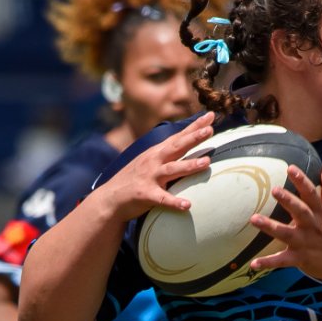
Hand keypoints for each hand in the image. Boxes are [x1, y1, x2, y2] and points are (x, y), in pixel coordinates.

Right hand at [95, 115, 214, 220]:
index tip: (210, 116)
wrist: (111, 198)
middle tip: (210, 129)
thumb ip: (167, 154)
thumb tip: (186, 143)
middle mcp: (153, 161)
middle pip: (176, 147)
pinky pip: (162, 199)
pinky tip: (187, 205)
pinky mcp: (145, 195)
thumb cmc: (135, 179)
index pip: (178, 136)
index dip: (194, 126)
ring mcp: (149, 177)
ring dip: (189, 166)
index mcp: (156, 153)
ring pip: (172, 170)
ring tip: (206, 162)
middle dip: (193, 138)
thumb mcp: (150, 161)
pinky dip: (174, 202)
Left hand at [247, 162, 321, 283]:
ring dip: (270, 227)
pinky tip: (253, 263)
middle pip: (299, 211)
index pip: (311, 193)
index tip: (290, 168)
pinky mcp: (298, 258)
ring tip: (253, 219)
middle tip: (274, 190)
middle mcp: (311, 225)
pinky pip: (281, 261)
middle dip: (287, 201)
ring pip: (285, 233)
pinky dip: (268, 263)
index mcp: (319, 212)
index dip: (301, 181)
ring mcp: (304, 242)